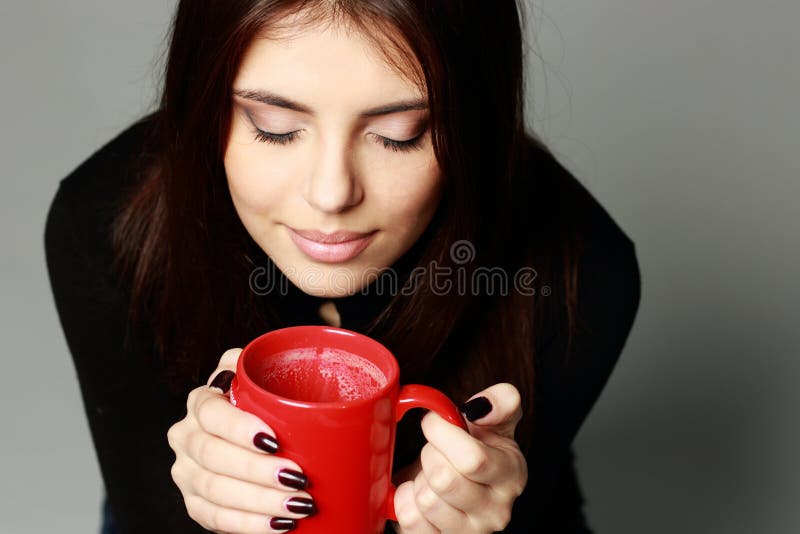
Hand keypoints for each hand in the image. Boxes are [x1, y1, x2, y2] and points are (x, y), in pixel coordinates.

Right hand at [167, 348, 316, 532]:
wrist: (246, 436)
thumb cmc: (262, 401)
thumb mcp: (260, 375)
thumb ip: (264, 360)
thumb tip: (287, 350)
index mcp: (202, 401)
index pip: (211, 413)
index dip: (238, 427)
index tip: (274, 439)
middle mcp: (186, 436)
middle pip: (213, 457)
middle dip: (258, 472)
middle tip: (299, 478)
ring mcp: (186, 472)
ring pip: (215, 492)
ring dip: (260, 502)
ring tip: (299, 504)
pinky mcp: (194, 503)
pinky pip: (214, 519)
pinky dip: (249, 525)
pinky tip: (281, 525)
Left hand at [391, 383, 527, 533]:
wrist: (459, 480)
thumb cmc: (478, 448)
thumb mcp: (494, 420)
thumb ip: (500, 402)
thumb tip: (480, 407)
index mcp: (511, 475)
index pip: (472, 459)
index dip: (441, 433)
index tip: (434, 422)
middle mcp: (496, 511)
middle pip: (444, 480)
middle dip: (430, 454)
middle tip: (435, 450)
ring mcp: (469, 532)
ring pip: (426, 501)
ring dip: (419, 479)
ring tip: (431, 473)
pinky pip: (410, 520)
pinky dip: (404, 499)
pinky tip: (418, 491)